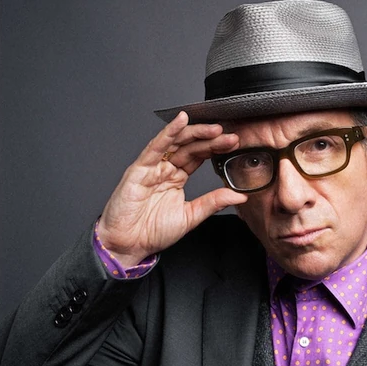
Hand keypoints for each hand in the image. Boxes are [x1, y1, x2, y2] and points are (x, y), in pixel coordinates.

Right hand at [97, 111, 247, 266]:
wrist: (128, 245)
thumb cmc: (152, 232)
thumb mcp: (191, 216)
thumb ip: (213, 203)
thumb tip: (238, 195)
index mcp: (177, 178)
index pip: (199, 157)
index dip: (216, 149)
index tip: (234, 144)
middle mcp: (165, 169)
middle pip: (190, 147)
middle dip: (211, 140)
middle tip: (231, 137)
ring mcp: (152, 167)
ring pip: (176, 142)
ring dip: (195, 133)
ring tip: (215, 129)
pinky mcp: (139, 169)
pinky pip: (155, 147)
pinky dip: (168, 132)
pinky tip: (181, 121)